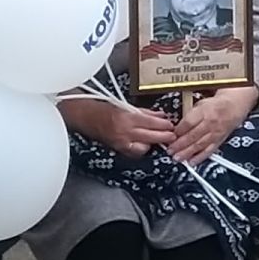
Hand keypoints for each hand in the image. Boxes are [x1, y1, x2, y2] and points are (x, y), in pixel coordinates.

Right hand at [60, 96, 177, 159]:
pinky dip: (142, 149)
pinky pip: (135, 152)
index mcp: (127, 118)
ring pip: (144, 147)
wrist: (86, 117)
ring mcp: (121, 142)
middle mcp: (125, 132)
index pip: (152, 123)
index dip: (164, 125)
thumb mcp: (127, 106)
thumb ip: (146, 112)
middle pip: (151, 137)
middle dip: (164, 137)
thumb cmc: (104, 109)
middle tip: (172, 136)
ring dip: (154, 144)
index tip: (172, 126)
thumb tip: (161, 116)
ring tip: (161, 140)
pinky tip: (146, 145)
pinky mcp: (118, 149)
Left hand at [168, 86, 258, 164]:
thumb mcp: (200, 104)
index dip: (178, 131)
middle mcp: (210, 123)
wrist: (234, 106)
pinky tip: (192, 162)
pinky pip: (209, 150)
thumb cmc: (215, 105)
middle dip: (179, 145)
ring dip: (187, 153)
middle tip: (169, 151)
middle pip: (192, 136)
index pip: (188, 123)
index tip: (170, 136)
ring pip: (200, 145)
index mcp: (204, 111)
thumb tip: (176, 128)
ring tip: (177, 158)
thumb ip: (188, 116)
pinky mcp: (220, 140)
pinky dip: (200, 157)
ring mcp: (215, 133)